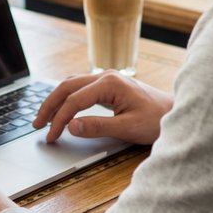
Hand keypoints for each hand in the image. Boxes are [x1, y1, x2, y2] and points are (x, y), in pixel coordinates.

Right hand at [33, 72, 173, 144]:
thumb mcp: (127, 128)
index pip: (74, 100)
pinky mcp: (109, 85)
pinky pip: (81, 87)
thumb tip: (71, 126)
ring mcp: (107, 79)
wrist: (175, 113)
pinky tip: (62, 109)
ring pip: (72, 84)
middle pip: (67, 86)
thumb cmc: (156, 120)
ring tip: (45, 118)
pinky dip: (67, 97)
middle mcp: (106, 76)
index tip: (51, 136)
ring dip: (56, 100)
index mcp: (110, 83)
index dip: (59, 119)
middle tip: (37, 124)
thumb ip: (98, 127)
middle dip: (50, 105)